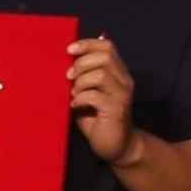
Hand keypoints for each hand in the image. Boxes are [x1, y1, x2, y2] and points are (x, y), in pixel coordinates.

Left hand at [66, 30, 137, 158]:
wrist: (116, 146)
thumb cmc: (98, 119)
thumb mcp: (88, 93)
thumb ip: (83, 77)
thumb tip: (66, 60)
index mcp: (118, 73)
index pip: (107, 47)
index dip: (87, 44)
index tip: (69, 50)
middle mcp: (124, 81)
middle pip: (105, 57)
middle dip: (82, 63)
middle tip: (68, 77)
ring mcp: (122, 95)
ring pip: (100, 74)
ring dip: (81, 82)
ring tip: (73, 93)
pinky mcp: (117, 110)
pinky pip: (95, 96)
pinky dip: (80, 98)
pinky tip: (75, 105)